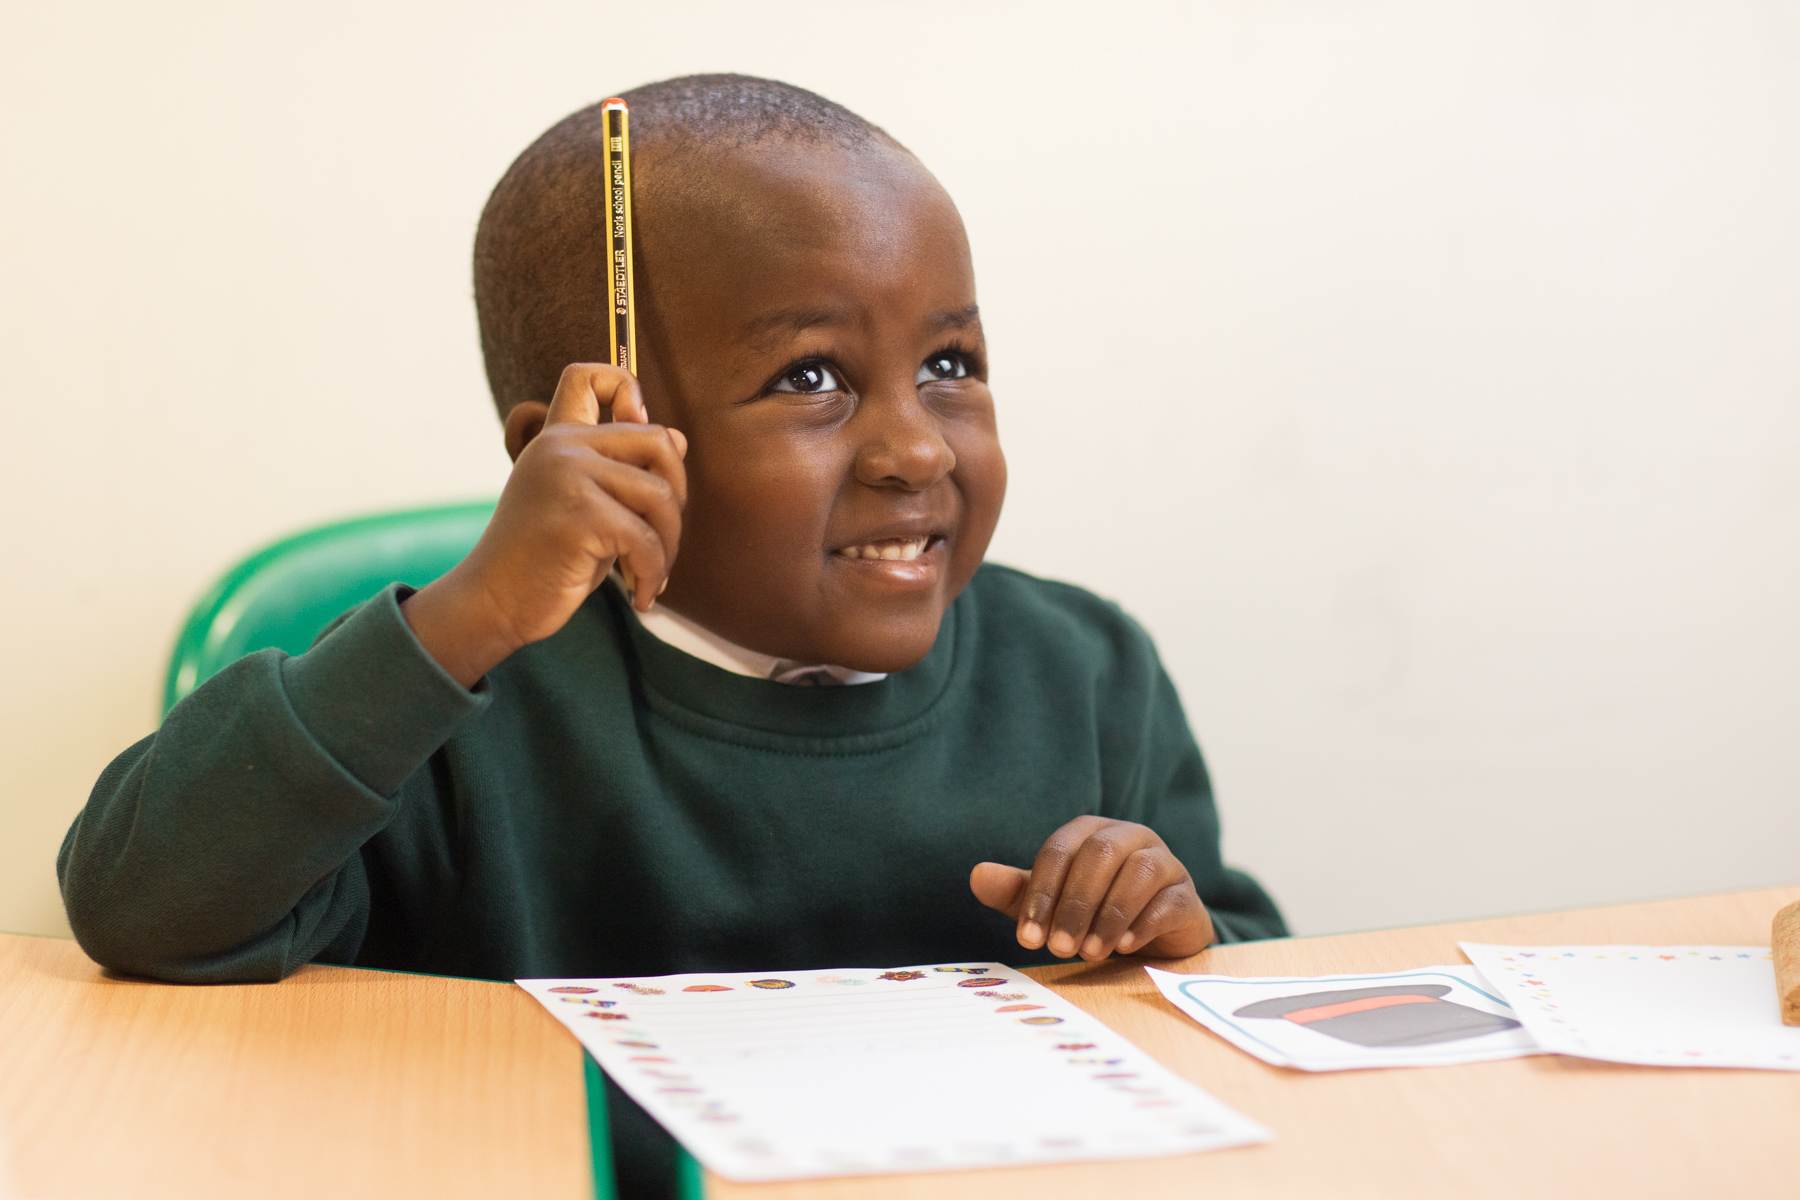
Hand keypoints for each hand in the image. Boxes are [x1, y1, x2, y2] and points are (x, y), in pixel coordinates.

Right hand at [402, 364, 687, 686]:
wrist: (492, 603)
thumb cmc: (543, 561)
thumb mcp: (585, 506)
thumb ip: (622, 472)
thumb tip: (680, 439)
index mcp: (558, 439)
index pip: (589, 377)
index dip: (626, 390)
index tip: (639, 443)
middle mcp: (561, 448)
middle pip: (659, 441)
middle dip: (677, 496)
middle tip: (661, 540)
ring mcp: (568, 476)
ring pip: (660, 496)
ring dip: (667, 546)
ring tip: (649, 576)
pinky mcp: (580, 515)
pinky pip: (646, 540)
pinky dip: (652, 574)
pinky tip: (640, 595)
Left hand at [970, 816, 1213, 960]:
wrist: (1154, 936)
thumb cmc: (1095, 913)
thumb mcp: (1052, 905)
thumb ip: (1017, 891)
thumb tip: (976, 876)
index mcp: (1091, 832)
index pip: (1060, 850)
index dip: (1041, 892)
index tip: (1027, 936)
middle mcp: (1129, 836)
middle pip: (1100, 855)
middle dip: (1075, 904)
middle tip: (1058, 948)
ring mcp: (1164, 861)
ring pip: (1139, 872)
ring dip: (1109, 914)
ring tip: (1089, 953)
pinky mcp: (1186, 893)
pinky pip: (1168, 899)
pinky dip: (1143, 922)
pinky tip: (1124, 948)